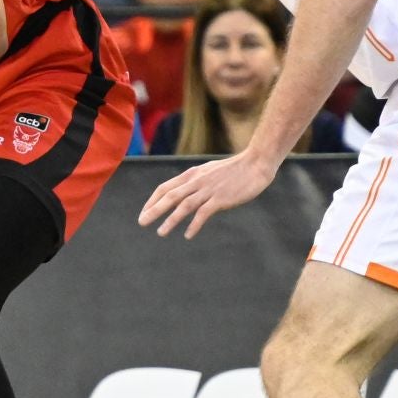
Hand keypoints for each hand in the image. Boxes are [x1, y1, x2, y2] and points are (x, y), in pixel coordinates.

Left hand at [139, 150, 279, 239]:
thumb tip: (187, 194)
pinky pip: (204, 212)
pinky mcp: (221, 198)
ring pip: (184, 205)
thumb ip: (197, 181)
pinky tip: (188, 235)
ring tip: (160, 233)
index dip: (153, 200)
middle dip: (154, 210)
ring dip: (170, 220)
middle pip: (170, 196)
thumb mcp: (210, 172)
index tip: (145, 212)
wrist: (256, 163)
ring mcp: (208, 189)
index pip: (166, 187)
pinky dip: (194, 224)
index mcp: (192, 174)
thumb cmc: (235, 169)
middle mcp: (197, 181)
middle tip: (142, 222)